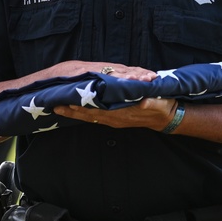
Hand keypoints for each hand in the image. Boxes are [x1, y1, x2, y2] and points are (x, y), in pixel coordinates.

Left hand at [54, 96, 176, 129]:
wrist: (166, 117)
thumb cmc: (161, 106)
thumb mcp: (158, 102)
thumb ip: (150, 102)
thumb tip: (144, 101)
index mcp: (123, 113)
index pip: (98, 110)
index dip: (83, 108)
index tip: (68, 103)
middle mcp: (115, 118)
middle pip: (89, 115)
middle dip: (72, 111)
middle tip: (55, 106)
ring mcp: (114, 119)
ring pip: (90, 117)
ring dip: (75, 113)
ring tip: (59, 108)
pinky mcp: (115, 118)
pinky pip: (96, 117)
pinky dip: (84, 113)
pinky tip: (75, 110)